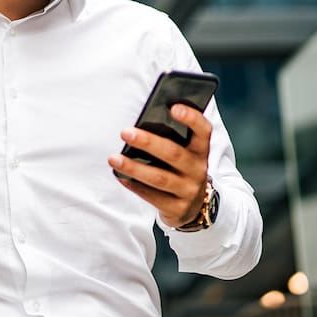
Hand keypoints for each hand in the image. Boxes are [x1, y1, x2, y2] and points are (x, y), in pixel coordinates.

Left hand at [107, 104, 210, 228]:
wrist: (195, 206)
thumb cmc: (181, 169)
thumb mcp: (185, 153)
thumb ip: (172, 139)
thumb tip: (142, 125)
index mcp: (201, 150)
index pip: (203, 130)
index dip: (191, 118)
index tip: (173, 107)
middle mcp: (198, 169)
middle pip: (173, 153)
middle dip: (148, 142)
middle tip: (125, 132)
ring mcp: (189, 190)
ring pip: (159, 177)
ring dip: (134, 167)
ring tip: (113, 158)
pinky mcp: (177, 208)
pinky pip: (152, 196)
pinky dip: (134, 185)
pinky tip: (120, 175)